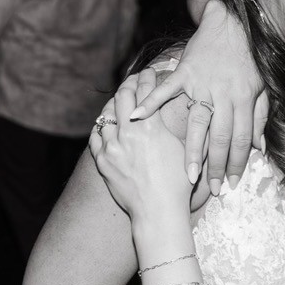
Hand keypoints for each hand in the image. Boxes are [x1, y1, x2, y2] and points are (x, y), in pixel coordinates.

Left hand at [90, 69, 187, 217]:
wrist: (157, 212)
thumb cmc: (177, 184)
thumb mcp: (184, 149)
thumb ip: (180, 127)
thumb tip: (188, 111)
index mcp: (150, 127)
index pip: (146, 91)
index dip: (149, 77)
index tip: (152, 72)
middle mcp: (127, 133)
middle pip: (122, 95)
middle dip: (130, 84)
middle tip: (136, 81)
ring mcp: (111, 147)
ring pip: (106, 113)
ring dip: (114, 103)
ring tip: (121, 100)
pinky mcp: (103, 161)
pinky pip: (96, 136)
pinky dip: (102, 126)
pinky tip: (108, 124)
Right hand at [130, 0, 267, 194]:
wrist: (232, 25)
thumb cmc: (247, 59)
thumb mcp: (260, 88)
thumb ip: (259, 117)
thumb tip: (260, 147)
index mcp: (243, 100)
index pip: (241, 138)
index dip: (238, 163)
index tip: (232, 184)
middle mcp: (224, 94)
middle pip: (221, 137)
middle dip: (218, 166)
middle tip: (213, 190)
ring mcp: (202, 84)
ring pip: (197, 122)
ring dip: (193, 150)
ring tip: (188, 174)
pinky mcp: (184, 72)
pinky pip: (167, 90)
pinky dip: (151, 103)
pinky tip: (137, 118)